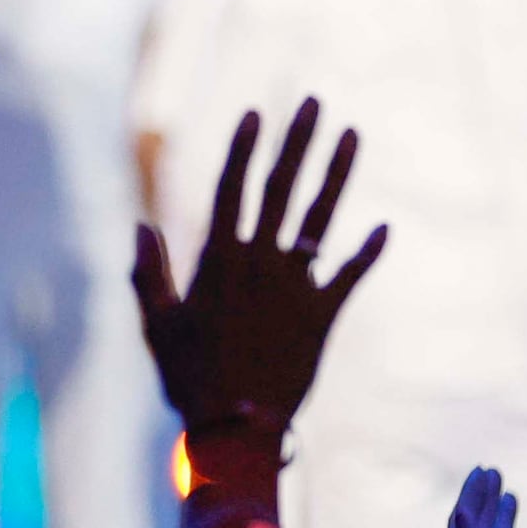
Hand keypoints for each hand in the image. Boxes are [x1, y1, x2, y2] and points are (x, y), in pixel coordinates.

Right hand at [133, 102, 385, 441]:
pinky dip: (367, 252)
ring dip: (337, 173)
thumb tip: (141, 227)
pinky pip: (349, 275)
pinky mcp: (323, 314)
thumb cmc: (188, 377)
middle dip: (298, 140)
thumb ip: (148, 273)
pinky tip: (385, 228)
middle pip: (282, 187)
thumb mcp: (157, 324)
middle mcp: (261, 262)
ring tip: (353, 134)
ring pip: (321, 217)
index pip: (232, 188)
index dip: (244, 148)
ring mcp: (296, 285)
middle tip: (313, 100)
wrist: (237, 427)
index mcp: (219, 259)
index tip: (256, 112)